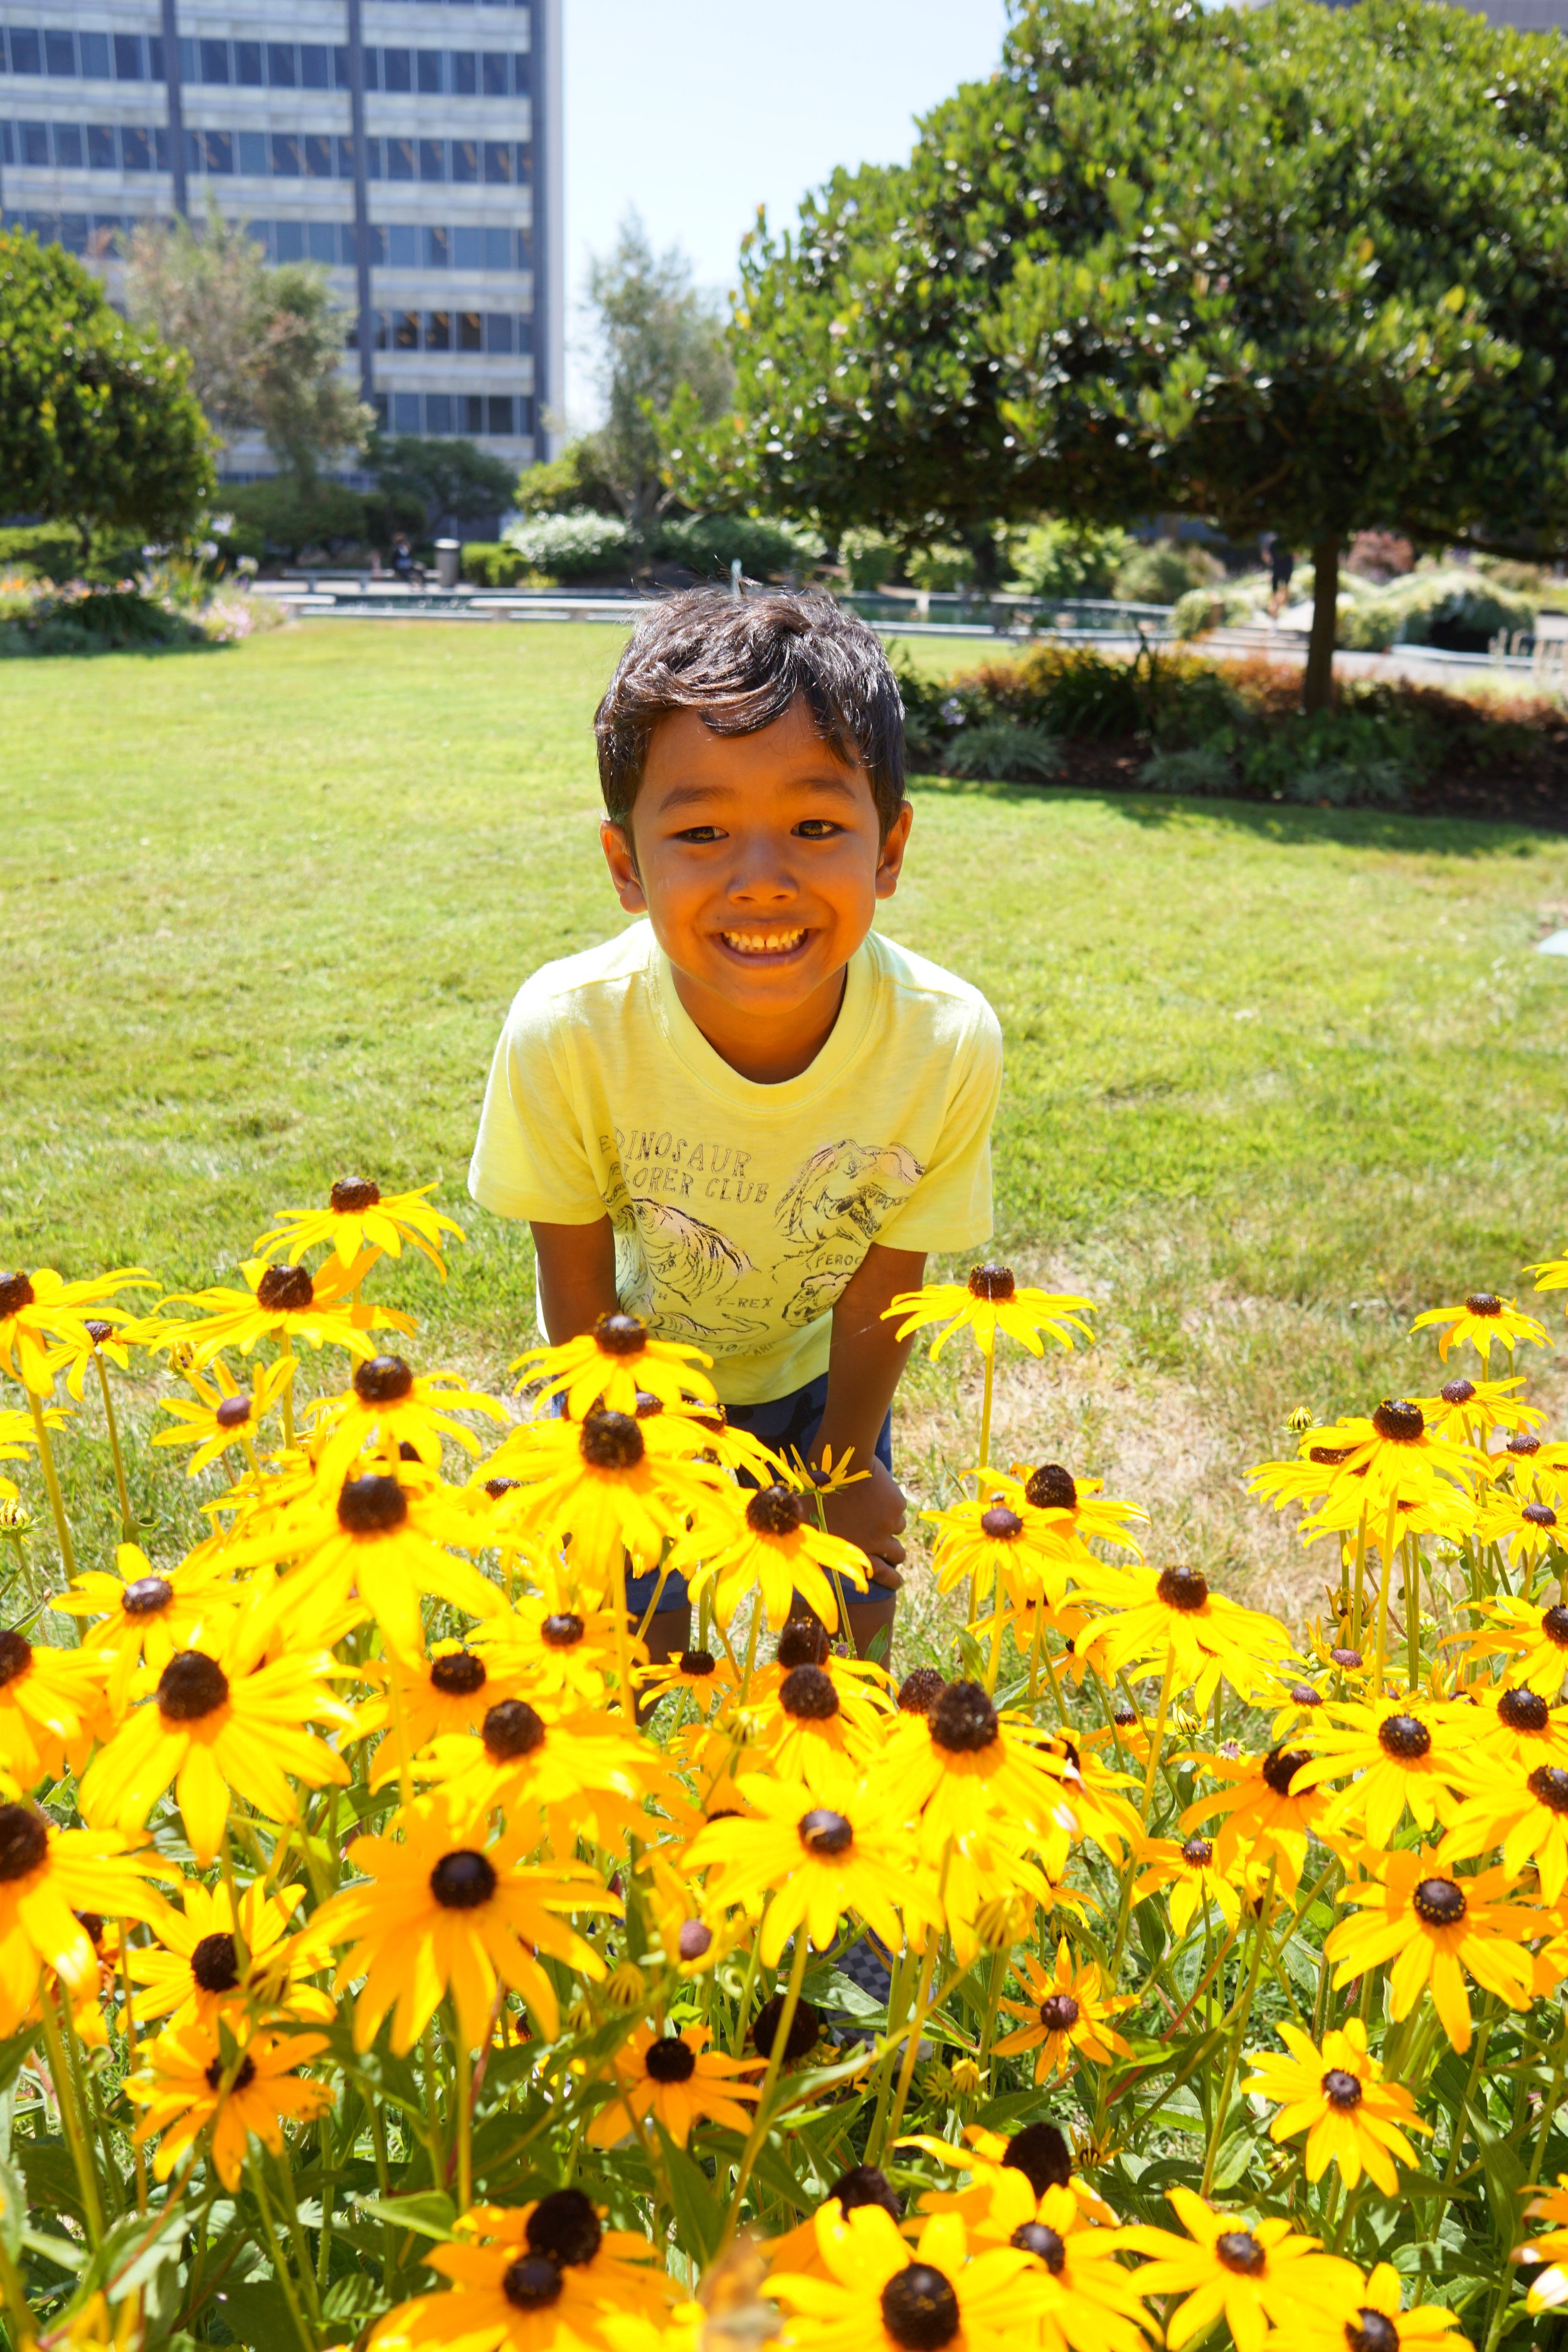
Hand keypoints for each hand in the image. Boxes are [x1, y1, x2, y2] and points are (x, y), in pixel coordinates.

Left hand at [821, 1457, 906, 1591]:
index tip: (898, 1581)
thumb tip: (805, 1553)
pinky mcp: (896, 1504)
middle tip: (891, 1548)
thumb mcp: (808, 1523)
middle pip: (897, 1555)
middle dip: (895, 1553)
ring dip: (890, 1524)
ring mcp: (888, 1523)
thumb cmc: (815, 1490)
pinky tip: (876, 1492)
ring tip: (876, 1511)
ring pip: (898, 1529)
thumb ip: (815, 1541)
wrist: (840, 1460)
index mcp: (852, 1548)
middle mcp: (875, 1541)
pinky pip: (898, 1509)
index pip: (880, 1574)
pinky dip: (890, 1504)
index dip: (891, 1580)